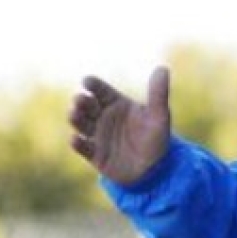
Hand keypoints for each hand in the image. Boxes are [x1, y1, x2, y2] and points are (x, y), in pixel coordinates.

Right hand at [69, 67, 171, 184]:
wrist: (155, 169)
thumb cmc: (156, 138)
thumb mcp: (159, 115)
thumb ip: (158, 93)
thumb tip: (162, 68)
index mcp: (116, 103)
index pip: (100, 90)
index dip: (93, 85)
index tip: (87, 81)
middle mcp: (103, 117)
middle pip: (87, 105)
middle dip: (81, 101)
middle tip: (80, 99)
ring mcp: (97, 135)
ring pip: (80, 123)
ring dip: (75, 118)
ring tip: (74, 113)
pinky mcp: (94, 154)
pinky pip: (83, 148)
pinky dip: (78, 143)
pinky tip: (75, 139)